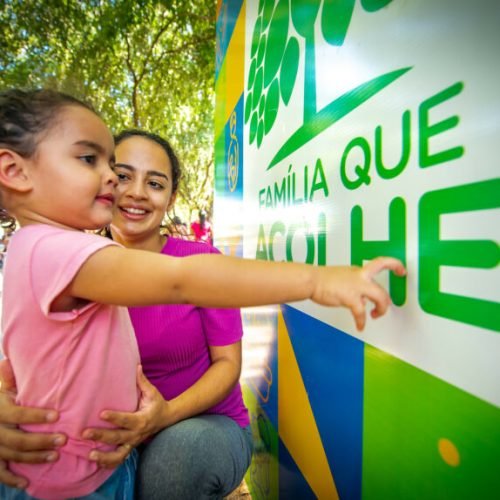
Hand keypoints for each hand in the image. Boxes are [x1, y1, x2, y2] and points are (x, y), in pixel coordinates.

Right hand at [0, 359, 65, 487]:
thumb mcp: (0, 380)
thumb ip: (10, 373)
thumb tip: (17, 358)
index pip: (16, 414)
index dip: (35, 417)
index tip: (56, 416)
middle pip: (16, 439)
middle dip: (40, 441)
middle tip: (62, 440)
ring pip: (11, 456)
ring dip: (34, 458)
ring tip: (55, 455)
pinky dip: (11, 479)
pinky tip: (27, 483)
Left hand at [83, 365, 166, 468]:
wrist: (166, 419)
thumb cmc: (157, 404)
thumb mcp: (152, 392)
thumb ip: (142, 381)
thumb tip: (136, 366)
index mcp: (142, 419)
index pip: (126, 419)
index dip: (114, 417)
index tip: (101, 413)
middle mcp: (137, 434)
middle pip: (118, 437)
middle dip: (101, 435)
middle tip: (85, 432)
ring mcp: (134, 442)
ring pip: (119, 454)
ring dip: (104, 455)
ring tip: (90, 454)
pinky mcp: (131, 447)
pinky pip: (120, 459)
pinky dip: (109, 463)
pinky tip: (96, 461)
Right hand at [312, 257, 405, 330]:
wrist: (311, 280)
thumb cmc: (322, 279)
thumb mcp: (342, 276)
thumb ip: (354, 284)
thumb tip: (361, 296)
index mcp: (358, 271)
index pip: (381, 263)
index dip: (395, 266)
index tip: (402, 271)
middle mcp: (360, 277)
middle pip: (383, 289)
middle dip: (385, 303)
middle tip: (384, 308)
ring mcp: (356, 287)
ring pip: (380, 298)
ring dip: (380, 310)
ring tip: (374, 316)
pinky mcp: (350, 297)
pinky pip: (361, 313)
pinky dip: (361, 321)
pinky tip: (360, 326)